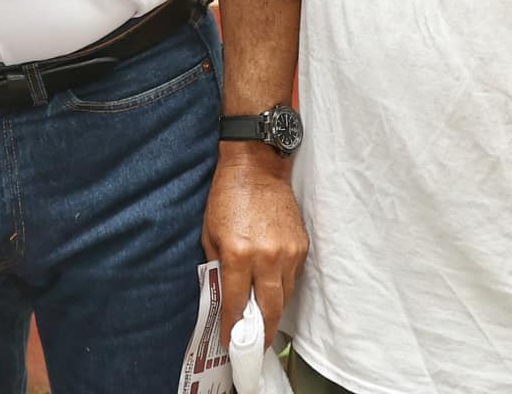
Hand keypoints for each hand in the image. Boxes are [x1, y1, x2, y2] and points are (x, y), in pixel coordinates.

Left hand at [202, 149, 307, 345]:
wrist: (257, 166)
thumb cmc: (227, 197)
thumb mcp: (209, 233)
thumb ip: (218, 266)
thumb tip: (225, 295)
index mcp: (238, 254)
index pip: (235, 304)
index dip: (232, 328)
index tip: (230, 342)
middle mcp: (266, 258)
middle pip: (268, 310)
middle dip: (259, 333)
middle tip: (252, 346)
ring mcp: (287, 253)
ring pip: (284, 297)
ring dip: (273, 312)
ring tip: (262, 324)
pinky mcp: (301, 246)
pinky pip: (293, 278)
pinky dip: (283, 288)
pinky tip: (273, 291)